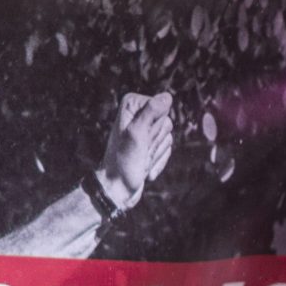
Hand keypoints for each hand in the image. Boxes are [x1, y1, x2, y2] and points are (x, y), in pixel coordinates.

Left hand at [94, 90, 175, 210]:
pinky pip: (167, 148)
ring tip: (140, 159)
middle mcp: (138, 114)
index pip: (162, 105)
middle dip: (155, 140)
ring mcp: (144, 130)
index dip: (154, 125)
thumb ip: (150, 112)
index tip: (138, 136)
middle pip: (166, 121)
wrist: (118, 189)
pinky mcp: (150, 144)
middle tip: (139, 150)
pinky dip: (158, 161)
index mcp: (131, 105)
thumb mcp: (136, 134)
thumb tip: (166, 97)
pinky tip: (144, 168)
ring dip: (156, 152)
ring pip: (168, 136)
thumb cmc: (123, 162)